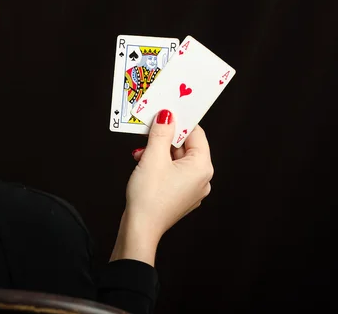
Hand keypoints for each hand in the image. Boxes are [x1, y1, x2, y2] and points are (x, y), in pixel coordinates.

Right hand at [110, 109, 213, 264]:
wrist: (140, 229)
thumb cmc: (149, 196)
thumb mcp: (153, 157)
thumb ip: (161, 132)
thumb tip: (167, 116)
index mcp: (202, 167)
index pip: (196, 134)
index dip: (179, 121)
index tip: (165, 112)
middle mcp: (202, 179)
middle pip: (185, 147)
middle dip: (164, 138)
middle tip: (147, 132)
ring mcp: (192, 190)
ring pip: (176, 160)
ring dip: (158, 152)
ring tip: (140, 153)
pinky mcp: (179, 197)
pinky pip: (172, 173)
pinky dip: (159, 166)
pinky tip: (143, 164)